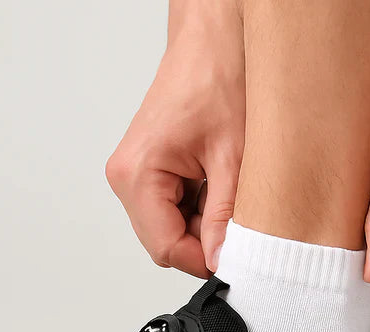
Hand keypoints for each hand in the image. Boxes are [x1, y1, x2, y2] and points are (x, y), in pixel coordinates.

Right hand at [105, 0, 244, 277]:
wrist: (214, 34)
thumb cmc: (218, 72)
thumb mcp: (234, 155)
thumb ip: (226, 217)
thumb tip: (224, 260)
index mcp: (137, 173)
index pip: (166, 248)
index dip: (205, 261)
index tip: (238, 259)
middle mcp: (127, 177)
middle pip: (165, 243)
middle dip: (206, 242)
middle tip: (242, 223)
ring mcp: (136, 174)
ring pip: (171, 229)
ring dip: (205, 224)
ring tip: (231, 190)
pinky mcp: (149, 170)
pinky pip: (173, 210)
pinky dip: (201, 209)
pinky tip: (221, 183)